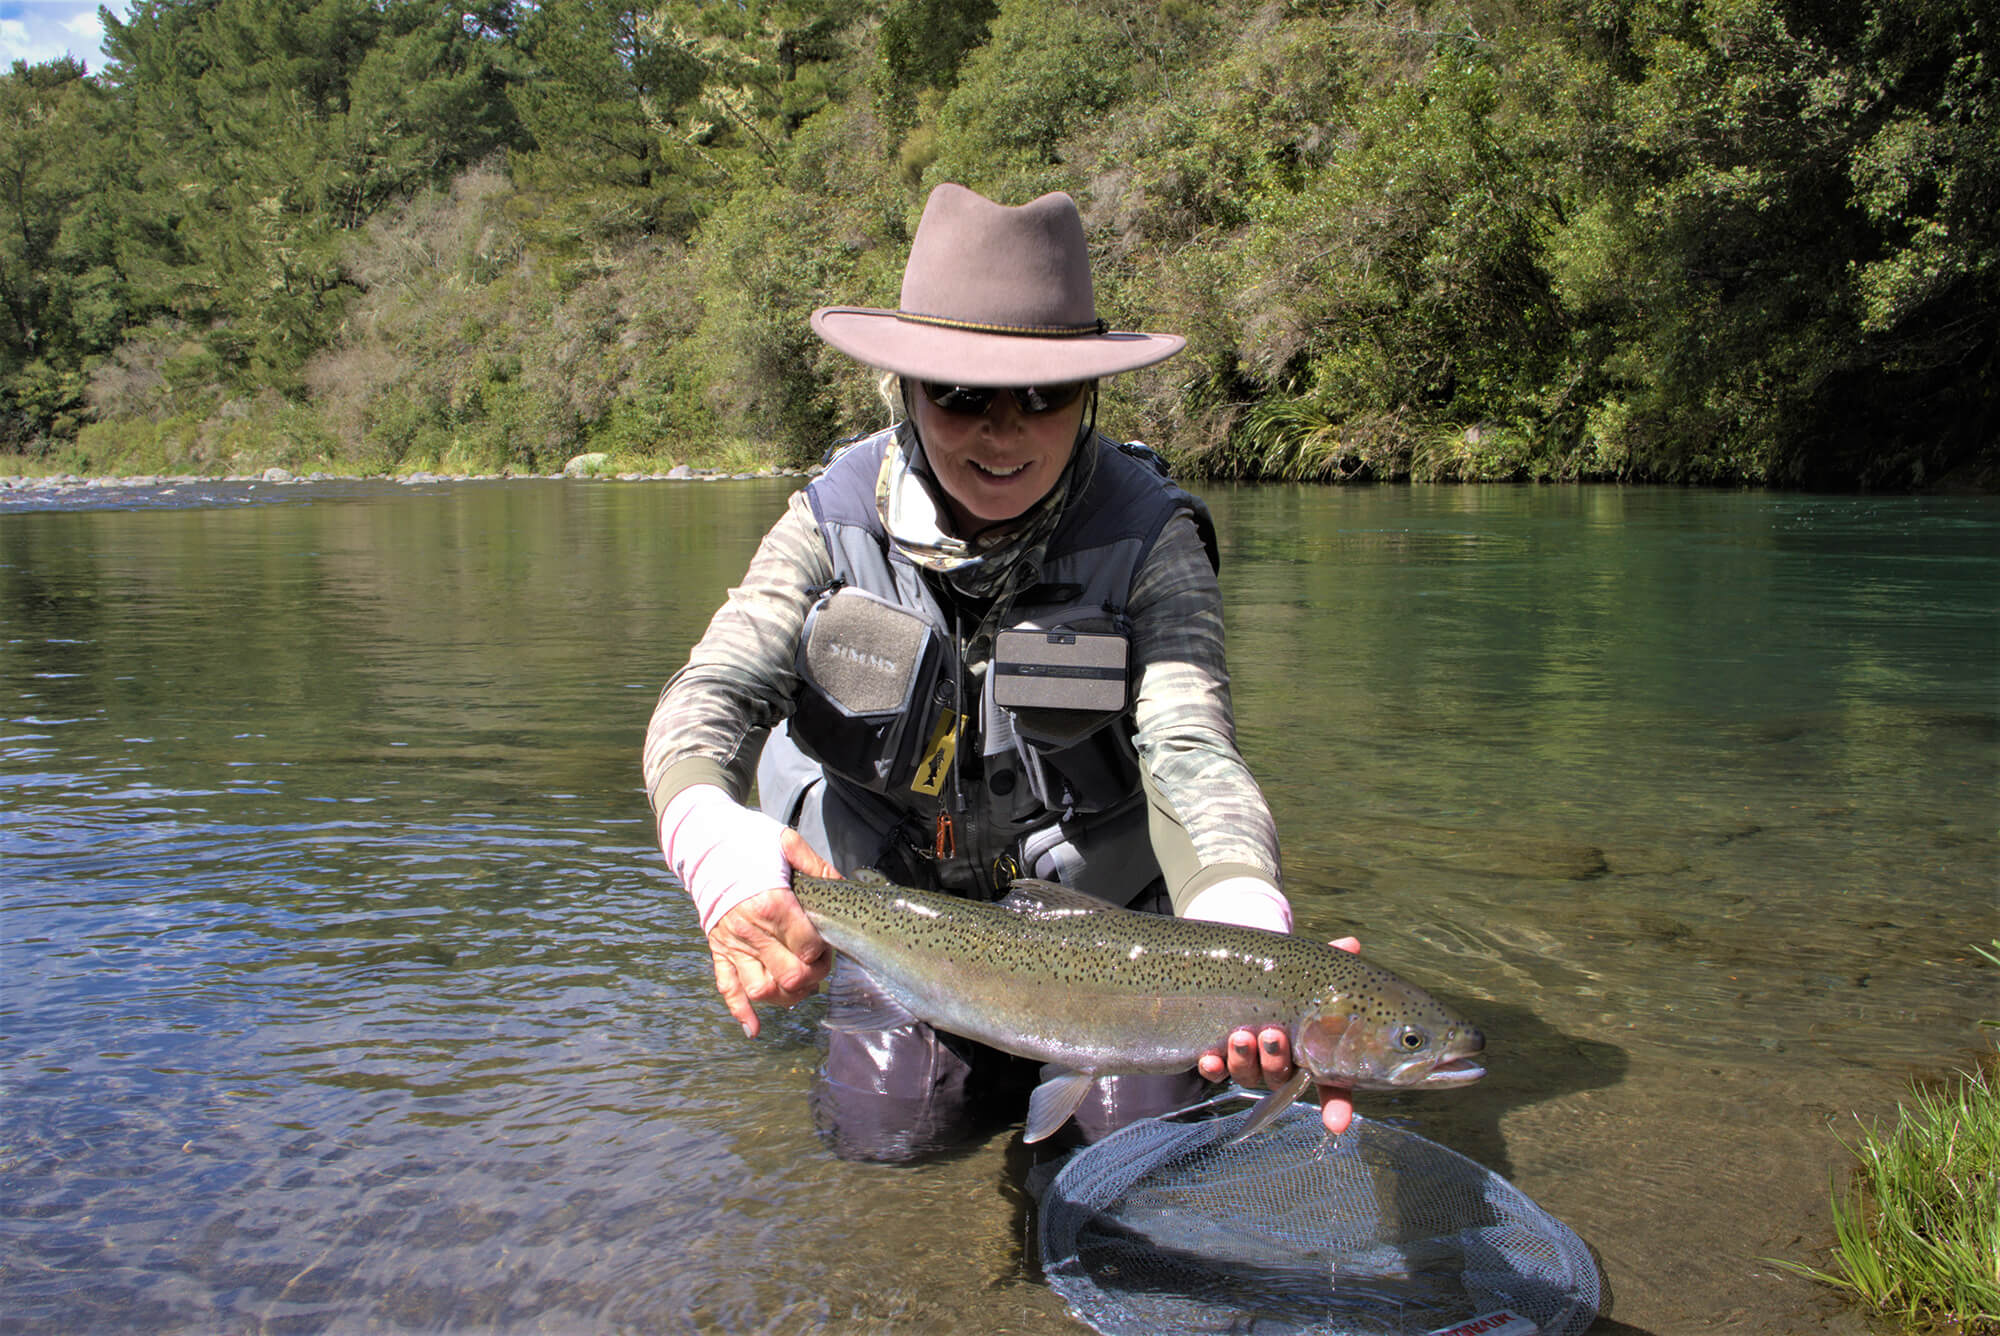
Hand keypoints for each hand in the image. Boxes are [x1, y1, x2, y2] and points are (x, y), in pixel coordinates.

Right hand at [705, 828, 837, 1037]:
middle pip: (790, 976)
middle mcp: (750, 930)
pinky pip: (727, 989)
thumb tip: (843, 884)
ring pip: (762, 990)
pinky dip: (741, 1012)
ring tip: (799, 988)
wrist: (703, 843)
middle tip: (818, 965)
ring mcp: (732, 944)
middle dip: (812, 977)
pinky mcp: (718, 951)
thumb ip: (817, 866)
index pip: (808, 947)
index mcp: (772, 904)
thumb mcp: (786, 843)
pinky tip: (755, 1029)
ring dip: (786, 997)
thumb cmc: (747, 842)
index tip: (827, 944)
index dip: (824, 952)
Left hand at [1197, 935, 1360, 1134]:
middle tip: (1273, 1035)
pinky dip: (1213, 1066)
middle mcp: (1283, 1062)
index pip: (1333, 1086)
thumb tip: (1352, 945)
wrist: (1238, 966)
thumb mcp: (1308, 967)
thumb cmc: (1285, 972)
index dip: (1336, 1105)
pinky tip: (1209, 1056)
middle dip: (1277, 1060)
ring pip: (1249, 1074)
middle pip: (1283, 1077)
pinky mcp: (1219, 1055)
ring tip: (1242, 1035)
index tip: (1337, 1123)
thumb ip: (1331, 960)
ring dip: (1245, 1059)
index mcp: (1314, 1050)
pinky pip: (1215, 1071)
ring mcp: (1250, 1061)